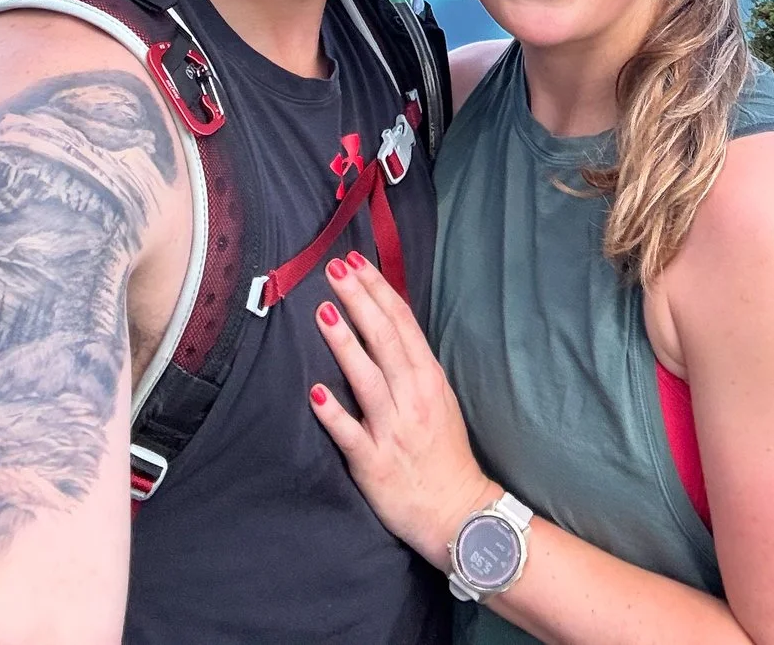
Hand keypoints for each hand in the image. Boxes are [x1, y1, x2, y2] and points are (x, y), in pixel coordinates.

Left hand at [307, 252, 496, 566]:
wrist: (457, 511)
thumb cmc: (444, 452)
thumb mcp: (437, 398)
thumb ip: (411, 364)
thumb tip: (383, 324)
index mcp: (428, 378)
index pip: (402, 324)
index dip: (378, 290)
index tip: (356, 262)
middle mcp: (412, 398)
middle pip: (384, 341)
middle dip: (359, 301)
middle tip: (336, 269)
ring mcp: (393, 430)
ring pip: (368, 379)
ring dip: (346, 345)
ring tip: (325, 313)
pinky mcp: (374, 463)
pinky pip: (351, 434)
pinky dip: (335, 414)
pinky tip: (316, 392)